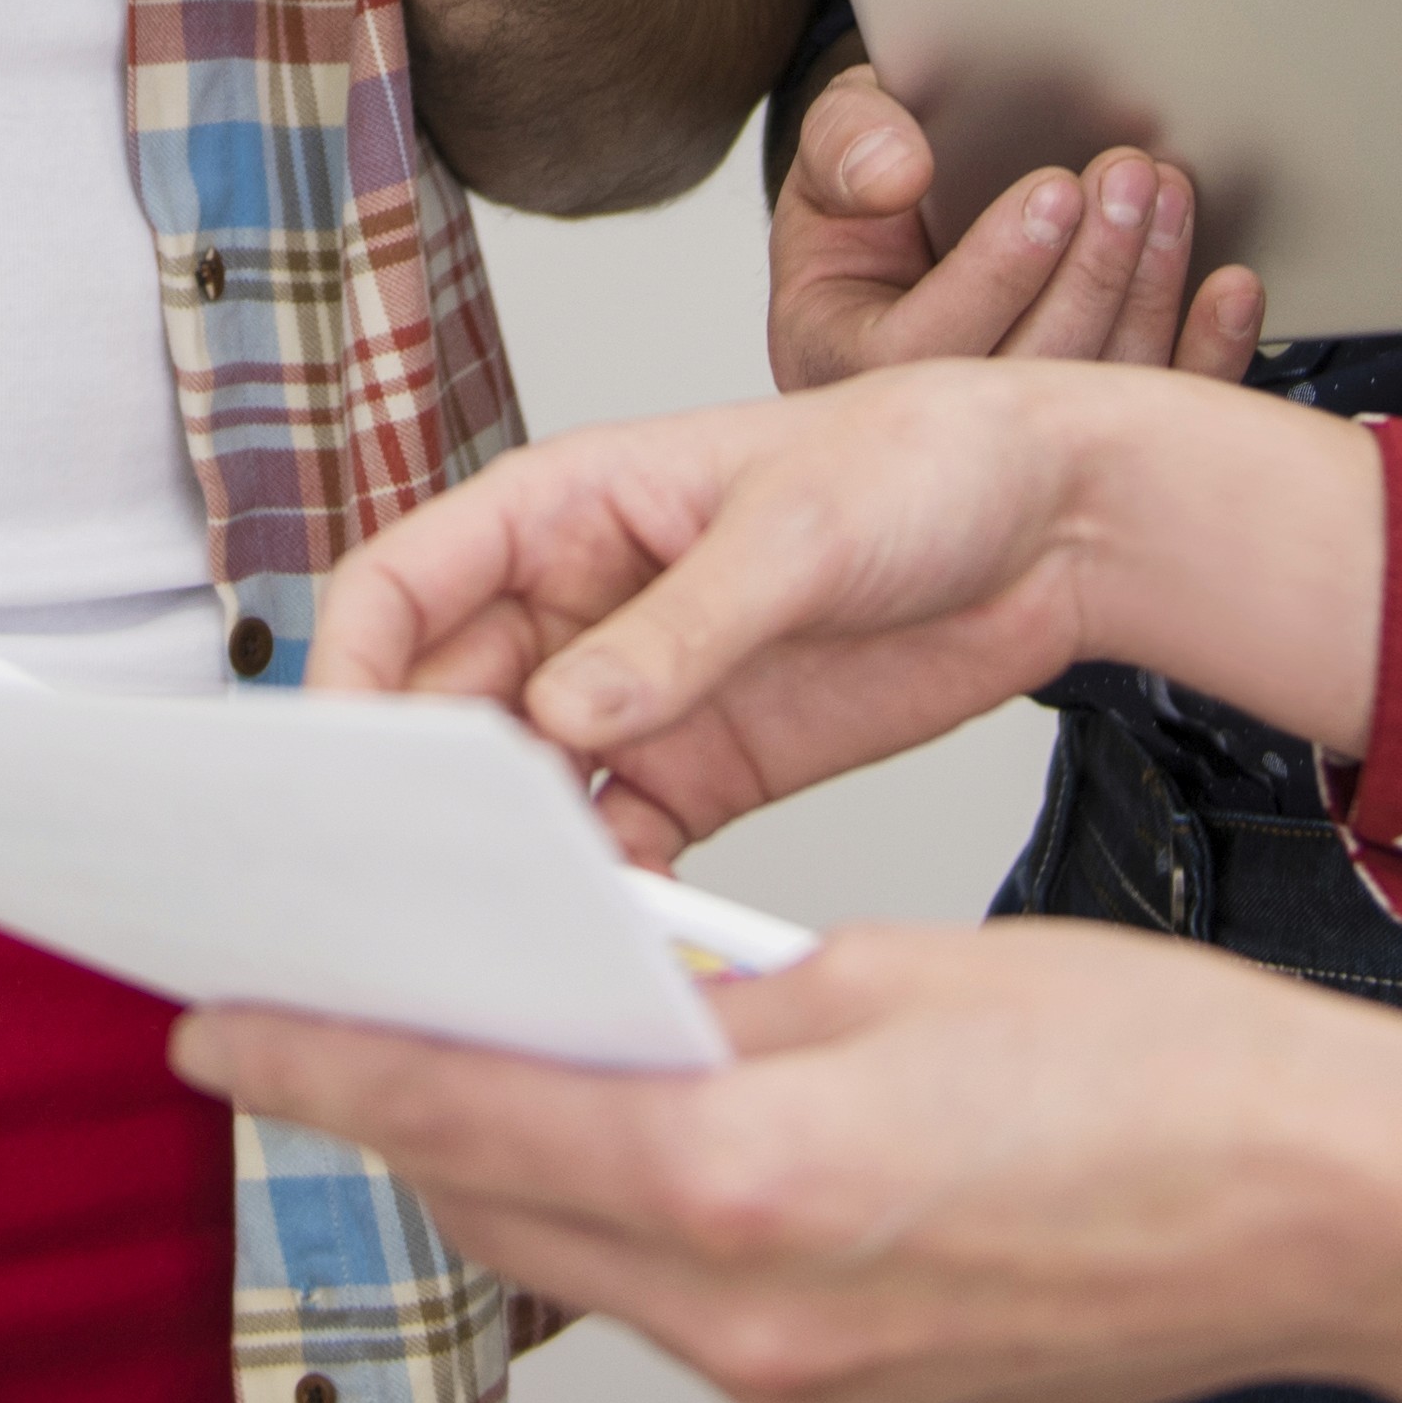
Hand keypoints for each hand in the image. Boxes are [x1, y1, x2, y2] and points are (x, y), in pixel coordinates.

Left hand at [185, 919, 1401, 1402]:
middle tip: (307, 1008)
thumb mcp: (908, 979)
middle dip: (392, 1106)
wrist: (1334, 1217)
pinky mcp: (845, 1392)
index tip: (216, 1018)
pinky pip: (670, 1295)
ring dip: (496, 1160)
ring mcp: (797, 1376)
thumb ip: (717, 997)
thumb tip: (583, 991)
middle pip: (494, 1201)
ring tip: (446, 1049)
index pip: (467, 1110)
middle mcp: (751, 1310)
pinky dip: (610, 1209)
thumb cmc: (1163, 1075)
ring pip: (573, 1257)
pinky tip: (613, 1127)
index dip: (322, 1059)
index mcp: (751, 1176)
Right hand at [316, 371, 1161, 859]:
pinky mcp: (703, 773)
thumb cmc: (923, 461)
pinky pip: (617, 849)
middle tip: (413, 878)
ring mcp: (637, 698)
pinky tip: (613, 941)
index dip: (349, 668)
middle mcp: (577, 608)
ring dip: (506, 856)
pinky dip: (603, 898)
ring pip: (520, 793)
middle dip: (417, 789)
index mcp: (566, 508)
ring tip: (507, 927)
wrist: (1059, 524)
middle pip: (444, 707)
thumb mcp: (798, 531)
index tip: (342, 763)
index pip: (404, 585)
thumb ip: (681, 627)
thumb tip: (568, 715)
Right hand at [769, 67, 1257, 391]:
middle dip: (1090, 267)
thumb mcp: (834, 150)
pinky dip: (1208, 349)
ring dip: (1148, 290)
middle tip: (1130, 177)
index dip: (998, 267)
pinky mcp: (1097, 431)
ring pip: (1101, 386)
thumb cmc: (869, 193)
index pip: (924, 341)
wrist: (903, 228)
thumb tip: (896, 174)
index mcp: (847, 359)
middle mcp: (935, 419)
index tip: (1055, 190)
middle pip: (1029, 370)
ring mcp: (1023, 438)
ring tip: (1169, 197)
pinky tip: (1233, 288)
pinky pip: (1158, 406)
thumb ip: (847, 145)